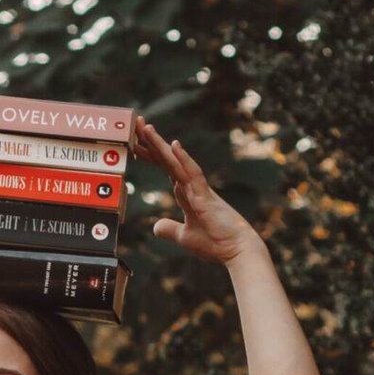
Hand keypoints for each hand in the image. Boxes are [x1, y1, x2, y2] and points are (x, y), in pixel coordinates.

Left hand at [137, 118, 261, 266]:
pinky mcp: (205, 197)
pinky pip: (192, 174)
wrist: (237, 250)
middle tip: (136, 123)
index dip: (151, 156)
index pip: (166, 169)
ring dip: (161, 146)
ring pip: (176, 163)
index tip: (136, 143)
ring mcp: (199, 189)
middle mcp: (192, 186)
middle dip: (151, 143)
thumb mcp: (184, 237)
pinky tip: (173, 146)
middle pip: (168, 160)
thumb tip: (156, 227)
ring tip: (146, 129)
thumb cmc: (216, 242)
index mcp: (187, 193)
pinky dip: (183, 160)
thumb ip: (170, 229)